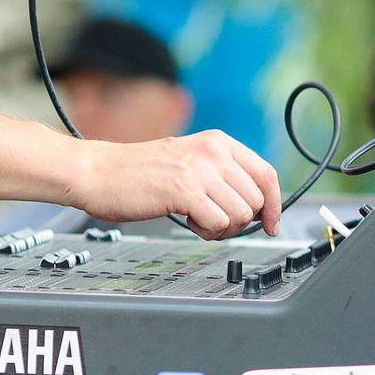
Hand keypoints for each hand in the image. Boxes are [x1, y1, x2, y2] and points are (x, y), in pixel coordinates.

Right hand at [71, 131, 284, 238]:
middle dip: (241, 220)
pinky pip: (219, 223)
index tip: (273, 223)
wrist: (100, 173)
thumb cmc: (139, 172)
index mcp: (218, 142)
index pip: (267, 174)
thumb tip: (255, 203)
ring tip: (198, 219)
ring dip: (222, 227)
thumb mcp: (189, 160)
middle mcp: (214, 152)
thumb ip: (221, 174)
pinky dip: (207, 232)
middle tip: (214, 221)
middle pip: (257, 199)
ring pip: (241, 214)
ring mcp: (200, 170)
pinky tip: (189, 222)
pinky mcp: (185, 191)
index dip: (275, 204)